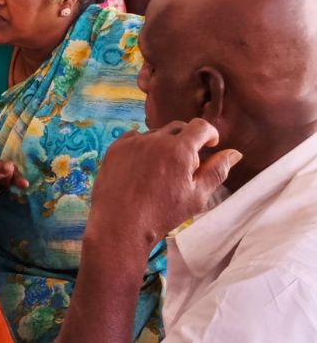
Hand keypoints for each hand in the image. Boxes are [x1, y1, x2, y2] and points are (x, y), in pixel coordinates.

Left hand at [87, 118, 241, 250]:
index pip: (201, 126)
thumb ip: (217, 171)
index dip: (209, 133)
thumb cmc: (162, 214)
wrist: (120, 224)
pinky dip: (142, 148)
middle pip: (178, 128)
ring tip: (160, 172)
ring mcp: (133, 143)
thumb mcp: (197, 196)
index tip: (210, 145)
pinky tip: (141, 168)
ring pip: (155, 134)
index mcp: (179, 149)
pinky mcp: (115, 148)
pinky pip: (134, 139)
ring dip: (163, 145)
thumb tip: (234, 153)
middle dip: (186, 141)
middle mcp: (155, 140)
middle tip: (184, 165)